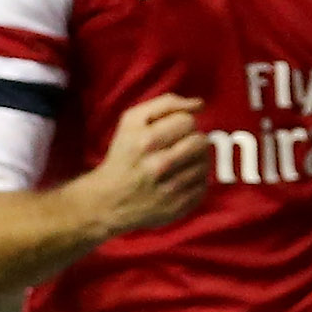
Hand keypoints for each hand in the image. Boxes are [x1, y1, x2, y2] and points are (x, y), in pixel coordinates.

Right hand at [73, 94, 210, 238]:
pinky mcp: (177, 207)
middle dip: (192, 141)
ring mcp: (169, 189)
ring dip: (195, 161)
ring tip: (178, 164)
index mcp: (145, 141)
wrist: (108, 200)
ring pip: (204, 163)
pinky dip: (194, 181)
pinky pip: (202, 185)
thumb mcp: (130, 121)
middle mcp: (158, 166)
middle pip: (200, 141)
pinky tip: (178, 180)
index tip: (171, 132)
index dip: (181, 123)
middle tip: (178, 147)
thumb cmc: (123, 155)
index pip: (187, 121)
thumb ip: (165, 104)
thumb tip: (199, 104)